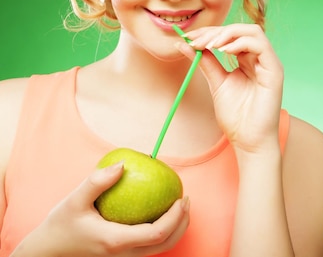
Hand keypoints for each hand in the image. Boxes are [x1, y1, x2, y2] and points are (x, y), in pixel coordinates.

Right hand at [13, 163, 189, 256]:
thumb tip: (122, 165)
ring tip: (179, 205)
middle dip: (182, 223)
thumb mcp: (74, 200)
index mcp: (116, 242)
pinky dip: (162, 231)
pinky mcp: (121, 255)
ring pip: (159, 248)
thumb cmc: (60, 225)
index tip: (182, 198)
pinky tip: (159, 211)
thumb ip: (97, 182)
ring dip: (175, 228)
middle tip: (186, 200)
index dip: (175, 217)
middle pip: (165, 244)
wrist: (47, 251)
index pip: (157, 234)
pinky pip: (149, 245)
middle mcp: (123, 254)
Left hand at [178, 23, 283, 154]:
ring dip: (228, 34)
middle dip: (216, 32)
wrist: (248, 141)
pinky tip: (224, 51)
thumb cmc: (237, 117)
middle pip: (241, 29)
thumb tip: (184, 44)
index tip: (188, 38)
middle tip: (195, 40)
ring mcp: (269, 63)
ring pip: (253, 31)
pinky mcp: (275, 70)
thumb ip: (205, 62)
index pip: (231, 35)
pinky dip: (241, 43)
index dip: (210, 33)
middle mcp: (260, 58)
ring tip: (209, 45)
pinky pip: (261, 45)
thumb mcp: (216, 82)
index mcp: (248, 60)